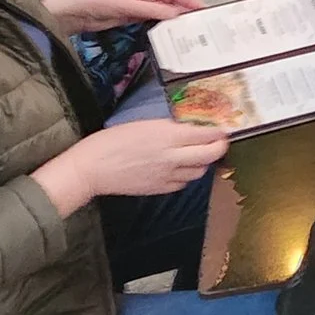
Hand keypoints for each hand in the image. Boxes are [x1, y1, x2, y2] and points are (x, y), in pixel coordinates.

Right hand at [34, 119, 227, 212]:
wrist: (91, 169)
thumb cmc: (111, 141)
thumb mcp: (144, 124)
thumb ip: (170, 128)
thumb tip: (188, 130)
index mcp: (167, 136)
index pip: (206, 135)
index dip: (218, 132)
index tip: (223, 129)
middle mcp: (172, 157)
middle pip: (210, 156)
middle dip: (220, 148)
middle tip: (219, 142)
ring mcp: (167, 176)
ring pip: (199, 172)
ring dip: (203, 162)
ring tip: (197, 154)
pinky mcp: (159, 189)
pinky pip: (183, 183)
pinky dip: (186, 175)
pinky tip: (179, 169)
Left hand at [41, 0, 206, 34]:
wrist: (75, 12)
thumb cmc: (97, 0)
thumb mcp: (127, 5)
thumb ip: (153, 10)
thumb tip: (177, 14)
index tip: (204, 9)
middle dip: (186, 8)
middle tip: (201, 22)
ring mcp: (142, 2)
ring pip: (166, 9)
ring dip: (176, 18)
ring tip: (191, 29)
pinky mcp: (137, 14)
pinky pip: (156, 18)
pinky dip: (165, 24)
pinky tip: (173, 31)